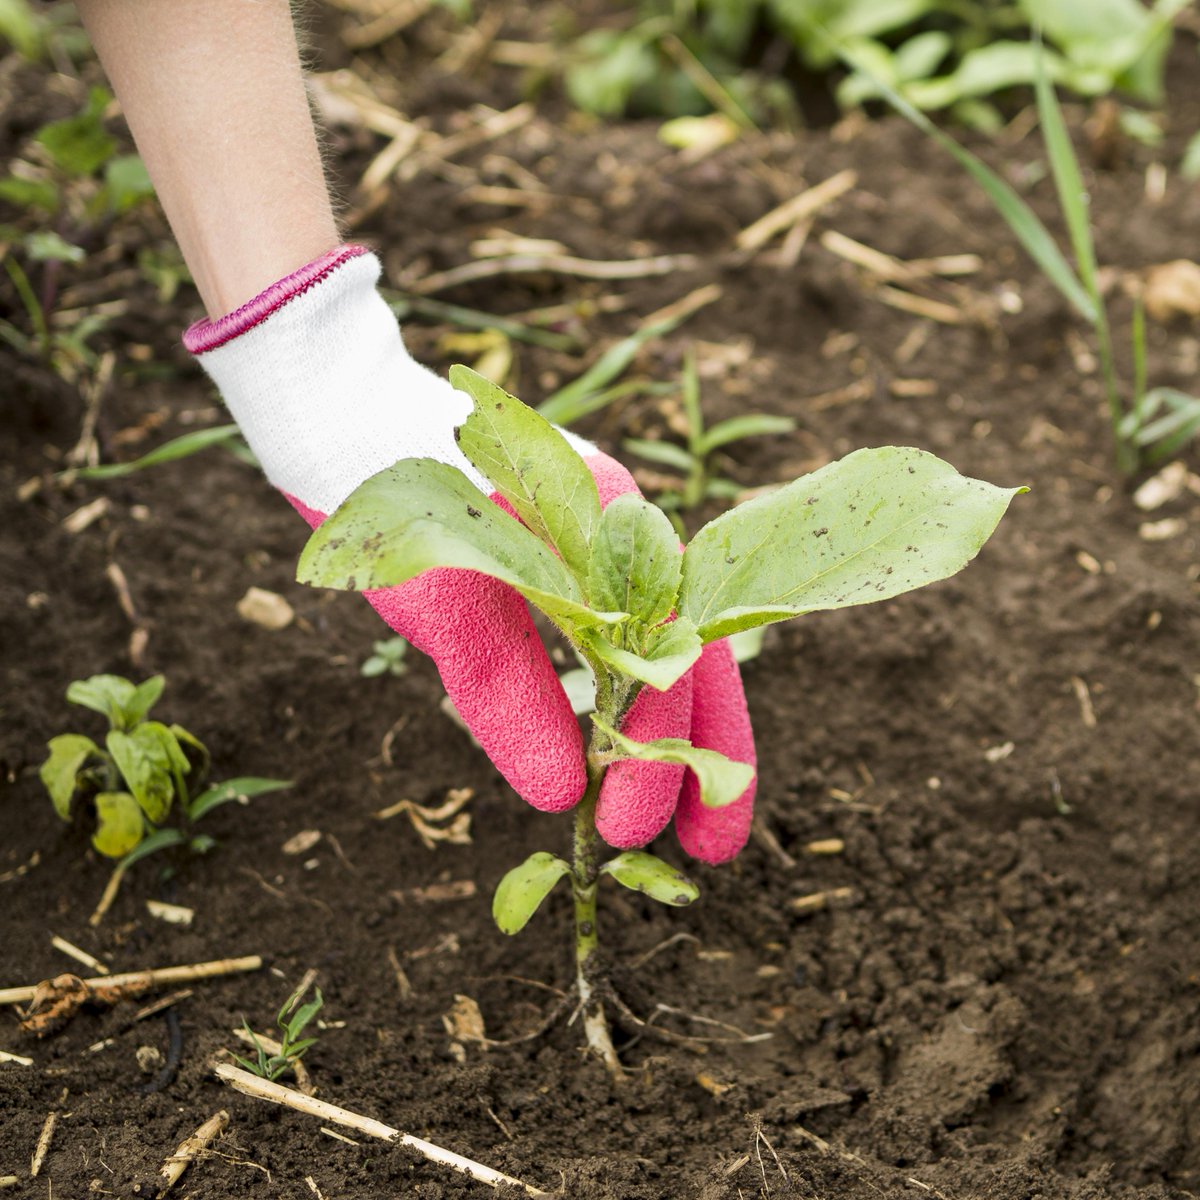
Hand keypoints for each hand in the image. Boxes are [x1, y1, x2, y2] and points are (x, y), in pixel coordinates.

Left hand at [186, 247, 755, 861]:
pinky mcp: (556, 567)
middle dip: (702, 755)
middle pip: (689, 656)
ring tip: (671, 822)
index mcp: (618, 524)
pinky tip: (609, 752)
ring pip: (652, 654)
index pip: (674, 653)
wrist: (337, 415)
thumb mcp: (442, 596)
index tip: (633, 831)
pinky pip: (604, 641)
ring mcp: (594, 549)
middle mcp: (624, 534)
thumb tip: (562, 794)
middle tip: (705, 853)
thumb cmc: (384, 489)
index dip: (666, 749)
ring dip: (666, 736)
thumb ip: (506, 688)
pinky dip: (613, 701)